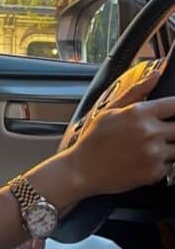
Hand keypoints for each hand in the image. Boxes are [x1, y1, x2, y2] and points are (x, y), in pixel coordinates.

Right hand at [64, 71, 174, 198]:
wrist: (83, 170)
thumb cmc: (94, 138)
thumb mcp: (110, 109)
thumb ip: (137, 90)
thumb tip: (155, 74)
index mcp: (140, 113)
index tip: (172, 112)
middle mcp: (150, 132)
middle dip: (173, 128)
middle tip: (160, 131)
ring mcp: (154, 154)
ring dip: (169, 146)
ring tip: (150, 147)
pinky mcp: (155, 173)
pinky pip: (170, 165)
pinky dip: (162, 163)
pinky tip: (144, 160)